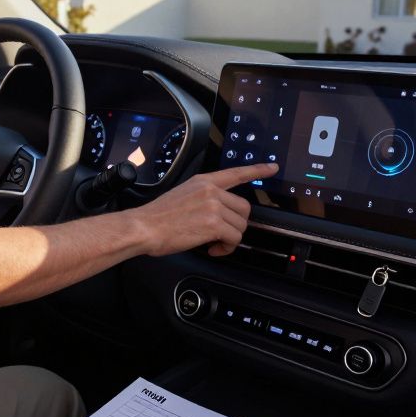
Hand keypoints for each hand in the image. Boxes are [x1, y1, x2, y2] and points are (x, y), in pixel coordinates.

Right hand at [126, 163, 276, 257]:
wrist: (143, 227)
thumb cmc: (156, 217)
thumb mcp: (181, 196)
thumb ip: (202, 199)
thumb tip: (216, 214)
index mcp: (203, 182)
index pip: (236, 173)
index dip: (257, 170)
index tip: (272, 167)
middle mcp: (211, 191)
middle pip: (244, 208)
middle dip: (236, 224)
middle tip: (220, 234)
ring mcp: (213, 206)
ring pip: (241, 226)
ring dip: (229, 239)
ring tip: (213, 243)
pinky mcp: (214, 224)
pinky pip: (234, 239)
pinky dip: (226, 248)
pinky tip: (212, 249)